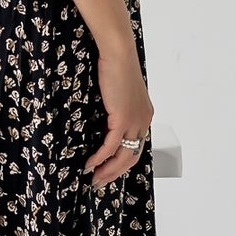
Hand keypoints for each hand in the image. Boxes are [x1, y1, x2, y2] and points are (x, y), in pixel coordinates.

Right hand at [86, 42, 154, 186]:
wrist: (119, 54)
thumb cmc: (116, 67)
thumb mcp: (120, 92)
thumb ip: (118, 107)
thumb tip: (107, 118)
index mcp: (145, 116)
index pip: (137, 147)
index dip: (123, 162)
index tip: (109, 171)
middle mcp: (144, 121)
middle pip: (132, 157)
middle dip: (115, 173)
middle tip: (100, 182)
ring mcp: (135, 122)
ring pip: (124, 156)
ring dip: (108, 170)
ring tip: (94, 178)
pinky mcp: (123, 119)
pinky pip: (111, 146)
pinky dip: (100, 158)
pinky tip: (90, 164)